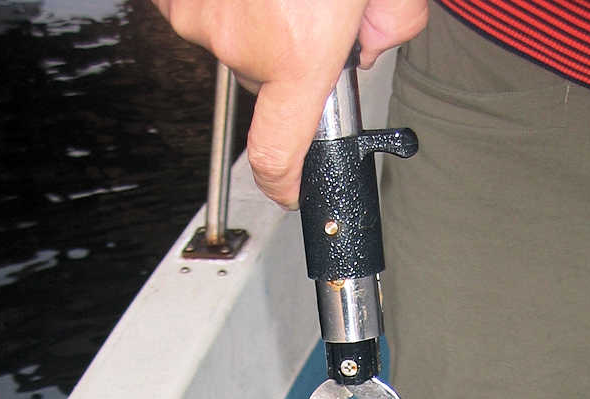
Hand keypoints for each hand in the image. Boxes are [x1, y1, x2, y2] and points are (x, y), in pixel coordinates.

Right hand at [153, 0, 428, 207]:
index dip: (285, 181)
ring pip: (232, 37)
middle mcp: (241, 42)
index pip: (278, 153)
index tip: (293, 189)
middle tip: (314, 3)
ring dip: (257, 14)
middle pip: (265, 79)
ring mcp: (198, 12)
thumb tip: (370, 45)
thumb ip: (391, 23)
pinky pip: (202, 5)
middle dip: (292, 52)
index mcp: (297, 54)